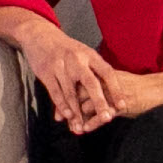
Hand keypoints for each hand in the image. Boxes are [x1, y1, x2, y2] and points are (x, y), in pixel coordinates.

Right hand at [0, 13, 127, 131]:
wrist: (39, 35)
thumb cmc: (66, 49)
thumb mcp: (84, 53)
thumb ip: (96, 69)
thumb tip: (112, 89)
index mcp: (89, 55)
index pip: (107, 73)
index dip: (116, 90)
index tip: (122, 105)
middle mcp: (76, 60)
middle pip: (91, 84)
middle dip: (99, 103)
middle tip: (107, 118)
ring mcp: (60, 66)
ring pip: (71, 93)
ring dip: (76, 111)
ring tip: (82, 126)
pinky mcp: (46, 72)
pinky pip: (55, 91)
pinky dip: (61, 105)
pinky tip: (67, 116)